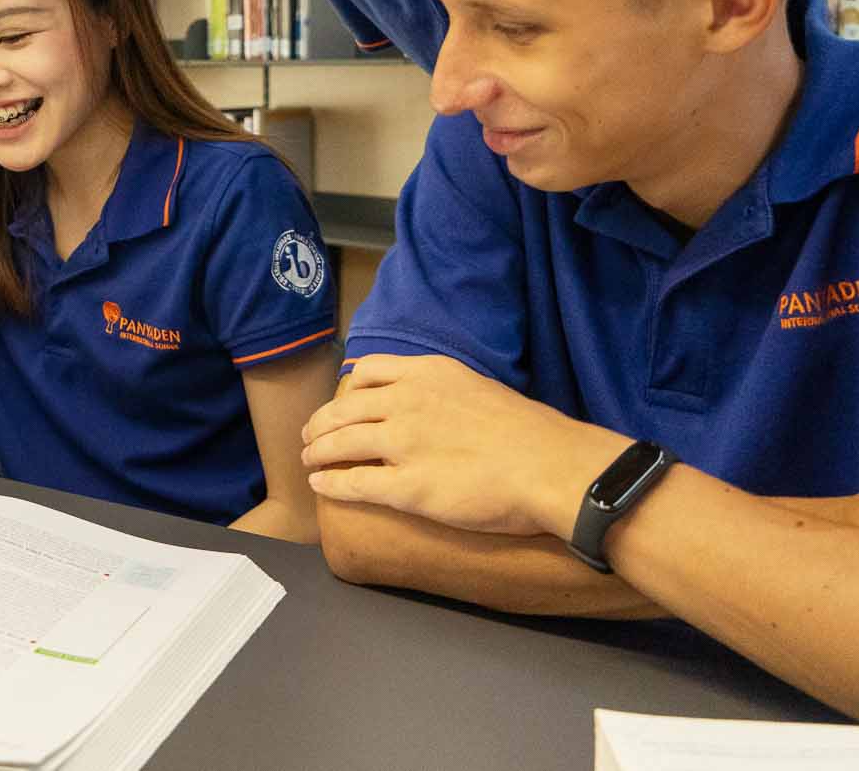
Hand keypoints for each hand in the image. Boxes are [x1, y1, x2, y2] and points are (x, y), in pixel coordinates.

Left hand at [301, 354, 628, 537]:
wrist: (549, 465)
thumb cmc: (528, 433)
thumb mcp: (479, 388)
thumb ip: (446, 392)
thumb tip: (437, 407)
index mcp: (427, 373)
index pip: (368, 371)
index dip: (348, 390)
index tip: (343, 402)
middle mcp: (406, 401)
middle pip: (343, 408)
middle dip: (321, 423)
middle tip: (312, 437)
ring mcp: (402, 443)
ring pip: (339, 443)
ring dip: (317, 452)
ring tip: (309, 460)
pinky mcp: (406, 486)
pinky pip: (353, 483)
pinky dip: (330, 484)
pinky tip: (321, 486)